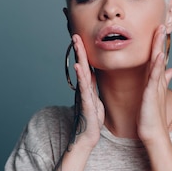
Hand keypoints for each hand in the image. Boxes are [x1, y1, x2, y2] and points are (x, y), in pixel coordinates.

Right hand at [71, 34, 104, 148]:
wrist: (88, 136)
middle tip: (75, 34)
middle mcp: (84, 88)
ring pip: (81, 71)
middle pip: (81, 64)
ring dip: (79, 56)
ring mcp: (83, 94)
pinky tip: (79, 66)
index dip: (84, 52)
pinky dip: (81, 76)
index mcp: (88, 87)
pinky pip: (83, 87)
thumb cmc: (92, 120)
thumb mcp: (95, 100)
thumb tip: (92, 76)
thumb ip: (93, 88)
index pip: (86, 65)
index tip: (81, 38)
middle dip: (79, 49)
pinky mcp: (85, 102)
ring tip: (76, 43)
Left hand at [137, 25, 171, 143]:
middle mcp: (157, 82)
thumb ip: (163, 81)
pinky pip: (154, 77)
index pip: (156, 59)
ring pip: (157, 63)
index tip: (158, 29)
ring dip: (158, 48)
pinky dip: (156, 66)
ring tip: (160, 34)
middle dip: (159, 41)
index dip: (157, 44)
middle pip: (158, 57)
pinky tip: (159, 56)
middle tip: (161, 25)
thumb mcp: (156, 95)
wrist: (153, 133)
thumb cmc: (151, 116)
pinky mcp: (151, 94)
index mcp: (155, 81)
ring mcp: (155, 87)